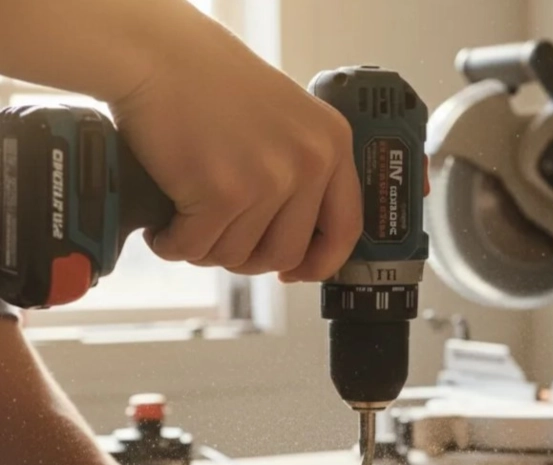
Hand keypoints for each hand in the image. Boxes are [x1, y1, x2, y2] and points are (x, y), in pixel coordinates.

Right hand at [109, 12, 361, 280]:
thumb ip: (303, 173)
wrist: (155, 53)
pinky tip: (163, 227)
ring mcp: (268, 178)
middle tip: (218, 238)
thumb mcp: (286, 120)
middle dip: (246, 257)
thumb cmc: (210, 83)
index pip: (345, 229)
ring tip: (186, 221)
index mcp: (332, 145)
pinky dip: (173, 244)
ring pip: (238, 255)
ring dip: (205, 249)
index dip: (319, 262)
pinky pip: (197, 248)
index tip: (294, 271)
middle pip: (284, 253)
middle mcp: (309, 163)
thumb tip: (296, 249)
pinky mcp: (222, 192)